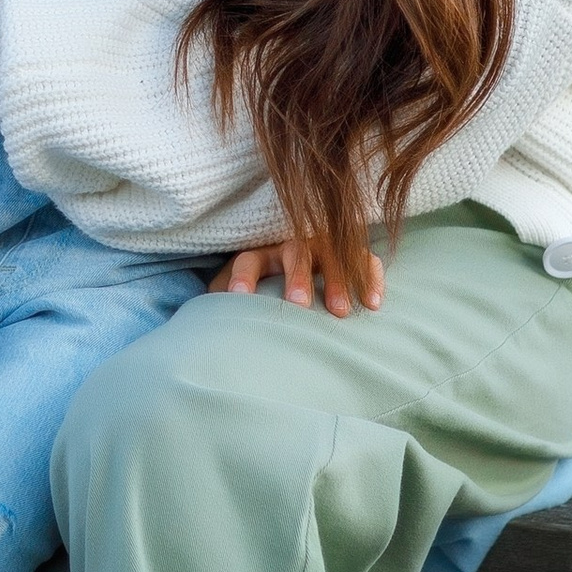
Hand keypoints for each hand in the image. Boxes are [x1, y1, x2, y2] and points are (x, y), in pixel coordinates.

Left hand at [211, 235, 386, 315]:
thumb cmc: (261, 286)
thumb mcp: (237, 289)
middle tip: (297, 305)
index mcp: (260, 251)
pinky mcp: (349, 251)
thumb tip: (197, 328)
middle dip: (296, 277)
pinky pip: (364, 258)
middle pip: (295, 253)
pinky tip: (373, 304)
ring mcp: (324, 245)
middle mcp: (292, 244)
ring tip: (339, 312)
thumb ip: (220, 304)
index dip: (241, 276)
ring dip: (337, 280)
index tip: (236, 299)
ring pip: (333, 254)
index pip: (247, 259)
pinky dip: (370, 277)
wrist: (291, 262)